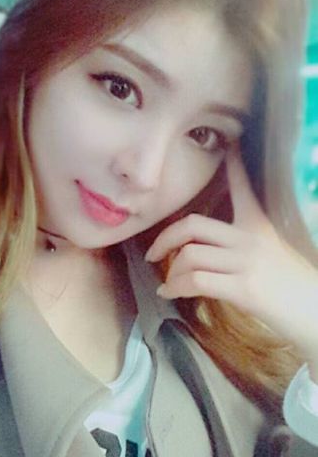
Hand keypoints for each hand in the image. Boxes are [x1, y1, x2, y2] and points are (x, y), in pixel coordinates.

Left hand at [145, 146, 317, 376]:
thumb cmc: (291, 287)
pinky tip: (168, 293)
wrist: (315, 312)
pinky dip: (174, 288)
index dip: (233, 165)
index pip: (242, 187)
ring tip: (170, 283)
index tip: (229, 144)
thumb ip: (242, 242)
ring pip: (190, 255)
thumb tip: (200, 248)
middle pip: (193, 225)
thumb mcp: (271, 251)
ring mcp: (246, 263)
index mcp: (258, 225)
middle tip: (153, 253)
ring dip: (172, 272)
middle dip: (165, 239)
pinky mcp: (243, 288)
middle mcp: (250, 238)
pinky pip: (195, 281)